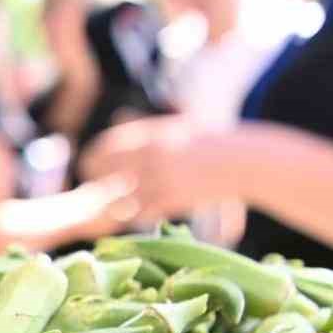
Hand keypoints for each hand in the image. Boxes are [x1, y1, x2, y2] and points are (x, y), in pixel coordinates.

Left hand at [80, 115, 240, 223]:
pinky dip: (136, 216)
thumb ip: (146, 125)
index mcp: (152, 135)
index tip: (89, 167)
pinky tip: (139, 214)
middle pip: (106, 173)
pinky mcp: (173, 201)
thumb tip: (119, 116)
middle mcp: (152, 156)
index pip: (106, 146)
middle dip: (98, 183)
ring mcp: (161, 180)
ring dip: (115, 204)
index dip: (92, 158)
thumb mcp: (177, 126)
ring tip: (116, 206)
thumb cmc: (211, 142)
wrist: (243, 161)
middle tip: (96, 191)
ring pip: (119, 199)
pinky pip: (140, 214)